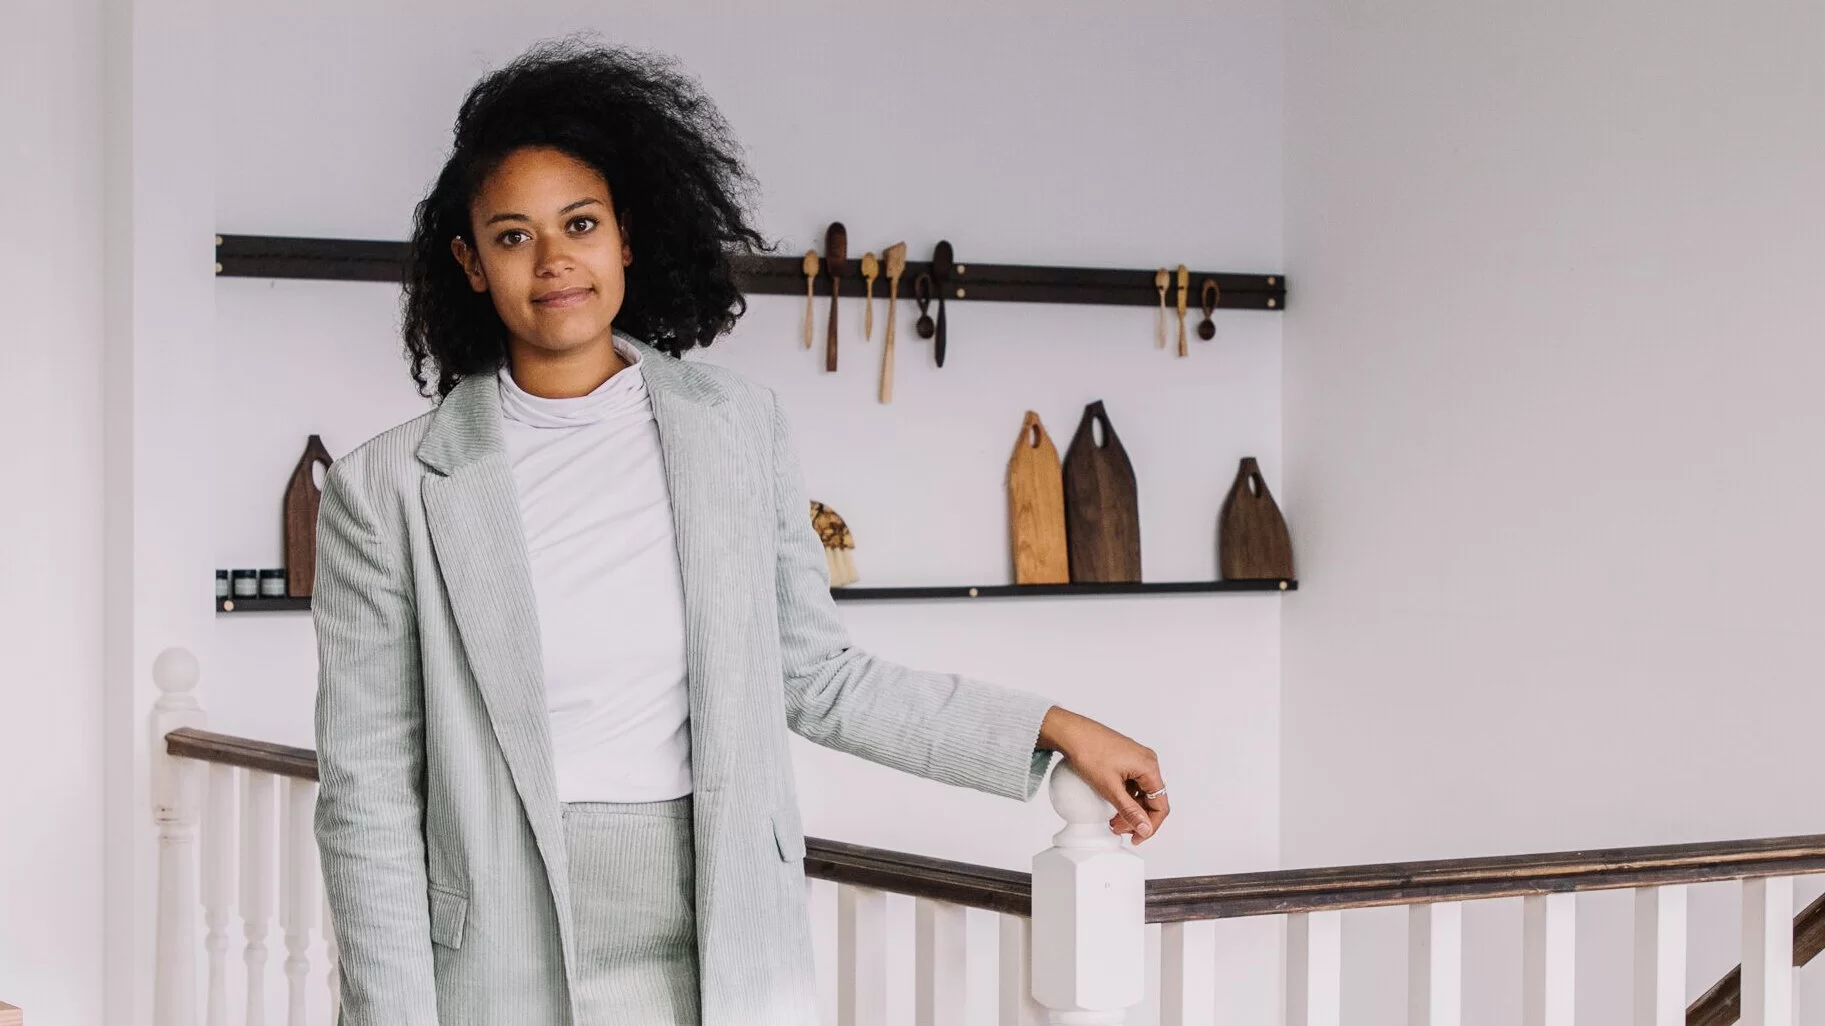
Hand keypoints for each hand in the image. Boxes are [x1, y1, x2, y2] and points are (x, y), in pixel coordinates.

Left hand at [1036, 706, 1168, 844]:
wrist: (1071, 733)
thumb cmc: (1089, 752)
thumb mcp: (1110, 788)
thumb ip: (1130, 811)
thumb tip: (1145, 828)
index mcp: (1149, 767)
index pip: (1160, 805)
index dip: (1150, 825)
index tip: (1137, 837)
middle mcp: (1147, 761)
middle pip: (1152, 799)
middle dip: (1138, 818)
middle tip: (1119, 829)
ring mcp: (1137, 759)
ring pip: (1141, 792)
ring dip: (1130, 809)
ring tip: (1113, 819)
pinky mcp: (1127, 758)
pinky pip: (1133, 783)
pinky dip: (1125, 796)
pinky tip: (1111, 804)